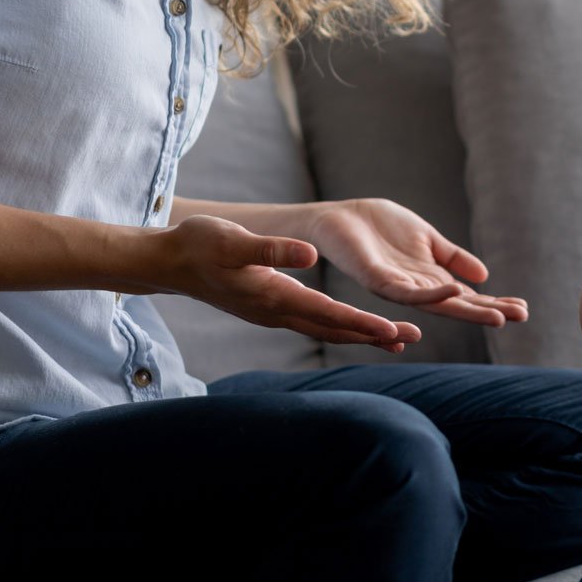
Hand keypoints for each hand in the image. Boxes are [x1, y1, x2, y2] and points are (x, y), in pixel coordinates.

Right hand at [152, 215, 420, 352]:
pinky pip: (312, 323)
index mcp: (274, 296)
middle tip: (411, 338)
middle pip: (334, 328)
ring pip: (325, 329)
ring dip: (360, 334)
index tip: (393, 330)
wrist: (170, 262)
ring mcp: (272, 314)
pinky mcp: (268, 309)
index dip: (362, 322)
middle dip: (373, 335)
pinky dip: (339, 327)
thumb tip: (309, 254)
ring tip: (396, 339)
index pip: (328, 313)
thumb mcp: (235, 241)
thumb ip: (273, 249)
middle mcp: (277, 312)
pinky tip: (353, 326)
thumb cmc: (200, 245)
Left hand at [308, 198, 529, 327]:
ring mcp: (399, 287)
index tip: (523, 308)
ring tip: (498, 315)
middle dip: (489, 311)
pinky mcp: (379, 280)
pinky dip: (432, 294)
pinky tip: (455, 290)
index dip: (493, 302)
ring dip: (468, 311)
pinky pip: (408, 292)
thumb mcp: (427, 238)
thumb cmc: (379, 226)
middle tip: (521, 317)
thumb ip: (452, 256)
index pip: (467, 296)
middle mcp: (417, 288)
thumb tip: (483, 276)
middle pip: (458, 305)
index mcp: (429, 278)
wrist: (340, 217)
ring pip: (438, 304)